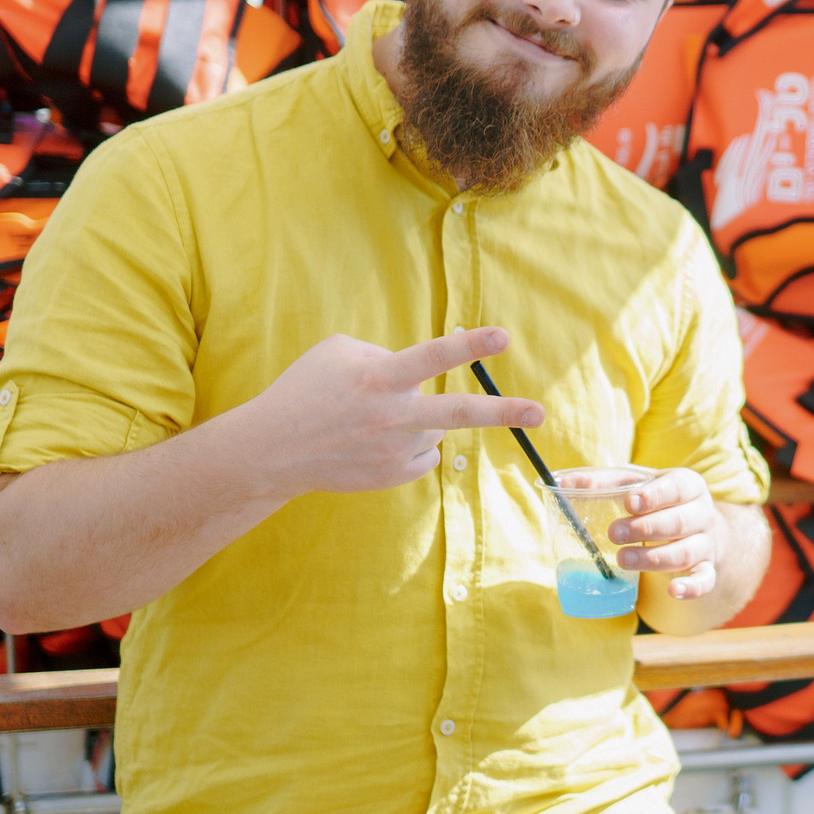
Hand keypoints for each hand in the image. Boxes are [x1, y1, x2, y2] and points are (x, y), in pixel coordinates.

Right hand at [233, 328, 543, 499]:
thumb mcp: (339, 352)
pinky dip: (409, 445)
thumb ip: (386, 354)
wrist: (272, 450)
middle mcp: (392, 416)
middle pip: (458, 414)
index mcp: (378, 378)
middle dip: (504, 413)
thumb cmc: (307, 389)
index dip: (469, 347)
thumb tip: (423, 372)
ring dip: (417, 420)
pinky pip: (423, 454)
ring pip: (435, 428)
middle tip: (540, 414)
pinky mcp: (393, 476)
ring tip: (371, 422)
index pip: (432, 357)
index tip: (503, 337)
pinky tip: (374, 442)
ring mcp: (394, 450)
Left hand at [589, 467, 720, 601]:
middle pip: (680, 522)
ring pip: (686, 552)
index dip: (655, 495)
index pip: (676, 487)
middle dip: (646, 528)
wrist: (699, 527)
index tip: (630, 503)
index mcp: (688, 485)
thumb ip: (602, 482)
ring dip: (654, 558)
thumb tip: (560, 482)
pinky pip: (704, 580)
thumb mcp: (637, 484)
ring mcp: (707, 544)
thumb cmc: (659, 501)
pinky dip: (692, 587)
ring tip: (622, 560)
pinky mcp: (708, 569)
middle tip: (613, 533)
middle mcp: (703, 513)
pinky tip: (673, 590)